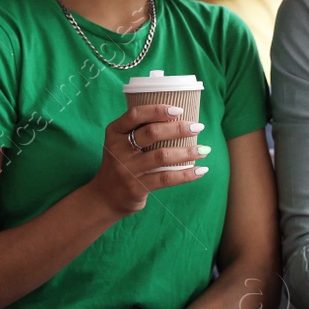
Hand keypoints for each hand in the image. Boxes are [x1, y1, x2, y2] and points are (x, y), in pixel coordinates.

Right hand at [88, 103, 208, 216]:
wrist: (105, 197)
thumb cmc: (121, 164)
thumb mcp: (120, 144)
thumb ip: (139, 131)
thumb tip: (179, 119)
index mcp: (114, 133)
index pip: (135, 115)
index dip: (157, 110)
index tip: (179, 110)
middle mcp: (118, 149)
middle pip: (152, 133)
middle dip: (178, 128)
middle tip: (198, 127)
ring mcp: (127, 169)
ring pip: (162, 156)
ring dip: (187, 152)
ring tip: (204, 149)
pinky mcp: (136, 187)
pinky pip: (166, 178)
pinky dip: (186, 174)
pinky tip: (200, 170)